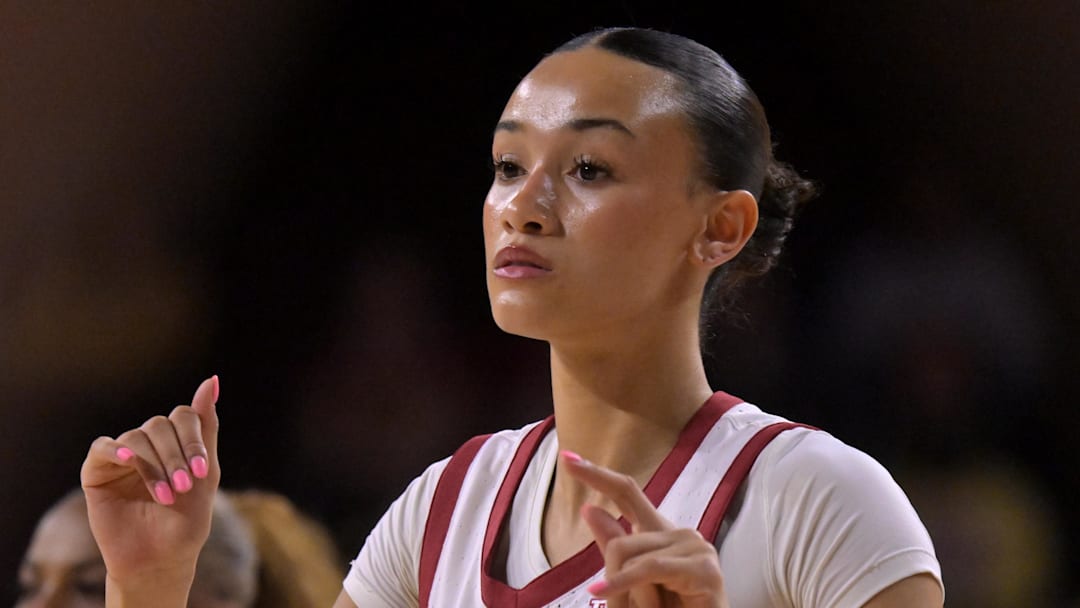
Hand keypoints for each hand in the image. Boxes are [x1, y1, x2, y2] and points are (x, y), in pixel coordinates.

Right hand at [80, 376, 220, 598]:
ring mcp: (121, 455)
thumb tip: (212, 380)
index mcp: (175, 441)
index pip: (184, 417)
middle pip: (161, 425)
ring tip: (165, 495)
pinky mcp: (97, 470)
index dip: (193, 440)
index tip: (202, 472)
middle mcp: (148, 443)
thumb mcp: (205, 471)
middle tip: (183, 486)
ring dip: (154, 465)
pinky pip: (102, 447)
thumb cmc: (185, 519)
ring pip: (137, 437)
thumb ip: (206, 426)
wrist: (160, 557)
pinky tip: (128, 459)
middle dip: (176, 455)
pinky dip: (116, 449)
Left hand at [560, 451, 728, 607]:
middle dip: (609, 571)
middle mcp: (678, 533)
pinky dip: (623, 583)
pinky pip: (649, 568)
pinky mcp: (704, 568)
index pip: (625, 492)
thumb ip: (613, 546)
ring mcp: (695, 547)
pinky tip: (601, 591)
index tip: (567, 459)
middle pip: (621, 538)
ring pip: (632, 554)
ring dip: (622, 586)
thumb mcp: (628, 581)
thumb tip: (589, 508)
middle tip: (604, 593)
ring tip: (635, 606)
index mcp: (658, 532)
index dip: (596, 474)